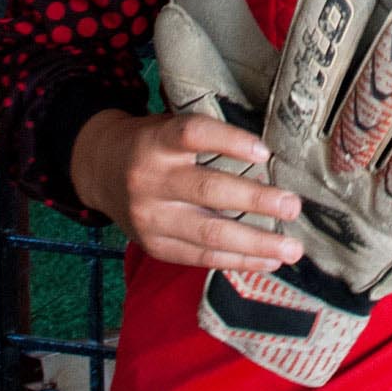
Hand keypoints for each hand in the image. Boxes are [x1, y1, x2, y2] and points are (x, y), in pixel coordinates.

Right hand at [70, 108, 303, 270]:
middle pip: (209, 190)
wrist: (98, 170)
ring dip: (256, 243)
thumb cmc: (153, 146)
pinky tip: (267, 262)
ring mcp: (150, 217)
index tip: (265, 152)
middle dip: (257, 200)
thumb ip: (208, 140)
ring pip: (209, 233)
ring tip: (291, 249)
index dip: (229, 141)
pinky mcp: (153, 245)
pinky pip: (201, 258)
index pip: (193, 134)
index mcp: (157, 141)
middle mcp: (150, 178)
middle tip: (293, 206)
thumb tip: (273, 158)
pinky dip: (238, 261)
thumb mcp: (169, 128)